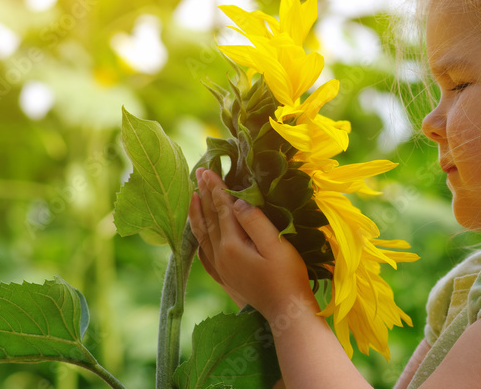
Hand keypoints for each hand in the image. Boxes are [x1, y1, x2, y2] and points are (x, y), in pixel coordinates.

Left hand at [187, 167, 317, 320]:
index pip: (222, 209)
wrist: (286, 311)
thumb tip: (237, 202)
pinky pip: (204, 252)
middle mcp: (221, 256)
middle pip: (209, 219)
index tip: (207, 169)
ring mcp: (221, 268)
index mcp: (232, 245)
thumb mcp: (276, 245)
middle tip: (198, 173)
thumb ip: (255, 222)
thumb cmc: (288, 277)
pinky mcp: (226, 277)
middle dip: (203, 195)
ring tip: (193, 196)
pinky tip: (199, 233)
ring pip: (203, 235)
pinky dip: (199, 237)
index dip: (215, 188)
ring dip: (197, 214)